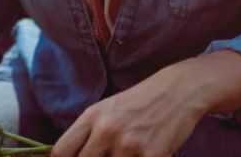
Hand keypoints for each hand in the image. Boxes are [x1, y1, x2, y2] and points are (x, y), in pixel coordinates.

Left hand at [51, 66, 205, 156]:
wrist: (178, 91)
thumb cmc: (139, 102)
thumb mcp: (107, 109)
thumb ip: (89, 132)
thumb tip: (74, 155)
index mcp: (92, 117)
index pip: (62, 151)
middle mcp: (107, 130)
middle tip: (107, 155)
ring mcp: (129, 144)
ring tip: (131, 150)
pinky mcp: (152, 155)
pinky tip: (147, 152)